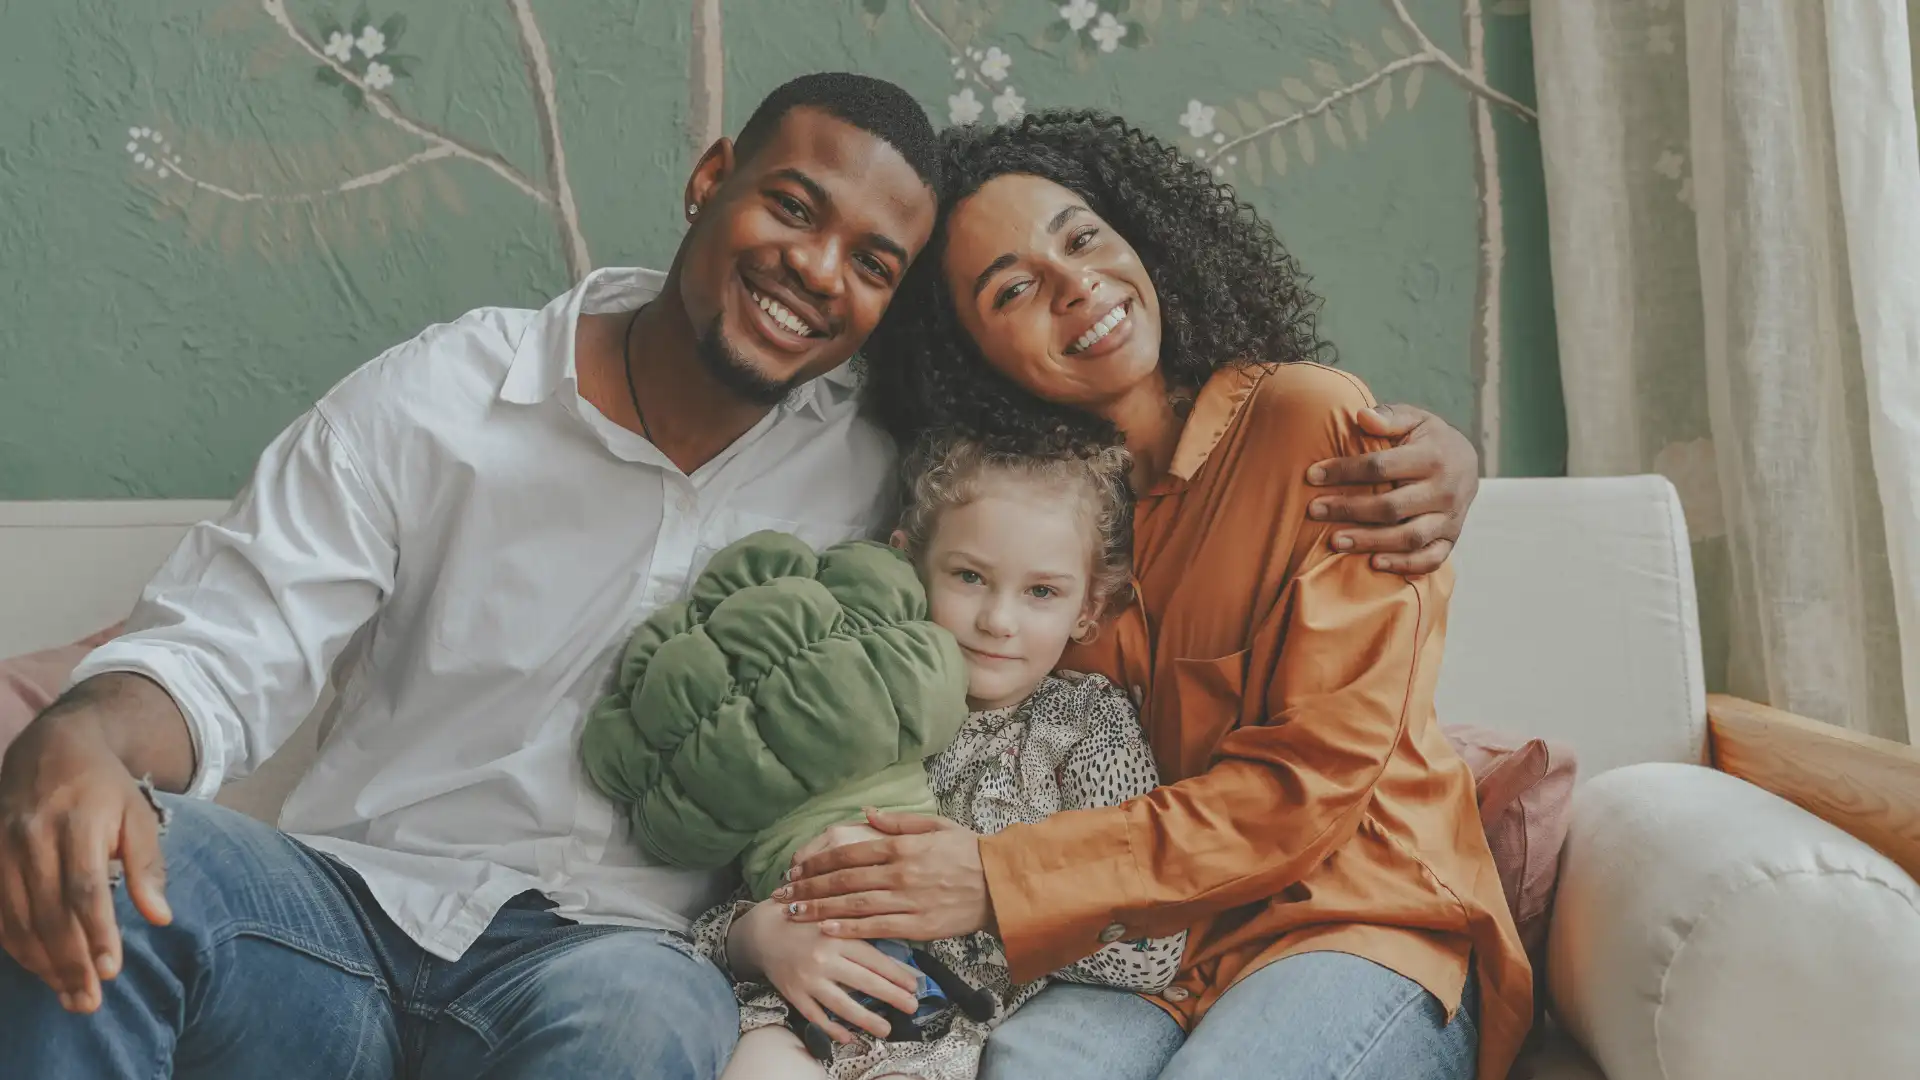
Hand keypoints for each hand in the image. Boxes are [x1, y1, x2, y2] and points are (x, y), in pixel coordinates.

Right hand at [0, 713, 171, 1013]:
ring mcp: (3, 847)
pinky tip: (38, 967)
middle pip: (48, 912)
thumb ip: (147, 865)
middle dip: (68, 961)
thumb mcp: (138, 814)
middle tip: (88, 1002)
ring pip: (16, 918)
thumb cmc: (104, 788)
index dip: (95, 933)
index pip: (84, 889)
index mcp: (78, 823)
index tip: (111, 971)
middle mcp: (33, 836)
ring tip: (67, 995)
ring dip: (41, 962)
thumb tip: (161, 917)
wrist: (50, 749)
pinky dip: (15, 944)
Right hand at [729, 898, 922, 1044]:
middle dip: (892, 996)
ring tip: (886, 1028)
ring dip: (866, 1019)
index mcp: (837, 936)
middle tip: (912, 1007)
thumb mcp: (832, 916)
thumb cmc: (805, 921)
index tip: (914, 985)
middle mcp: (824, 958)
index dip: (896, 973)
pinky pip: (815, 1015)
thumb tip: (892, 945)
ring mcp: (808, 979)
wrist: (763, 931)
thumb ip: (858, 928)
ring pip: (841, 1004)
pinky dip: (831, 1028)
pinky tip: (848, 1037)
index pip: (873, 958)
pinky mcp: (793, 994)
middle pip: (864, 982)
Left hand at [776, 809, 991, 941]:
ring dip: (819, 909)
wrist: (1000, 884)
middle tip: (781, 894)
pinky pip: (876, 927)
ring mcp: (907, 900)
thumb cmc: (968, 852)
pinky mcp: (917, 925)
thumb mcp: (936, 825)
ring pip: (853, 905)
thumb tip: (866, 812)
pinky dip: (848, 929)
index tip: (795, 869)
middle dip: (808, 887)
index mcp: (901, 846)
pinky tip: (825, 930)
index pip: (848, 853)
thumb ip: (898, 821)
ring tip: (793, 913)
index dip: (817, 862)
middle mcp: (899, 872)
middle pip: (843, 880)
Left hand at [1306, 403, 1479, 575]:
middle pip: (1391, 507)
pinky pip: (1430, 559)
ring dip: (1370, 542)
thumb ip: (1388, 417)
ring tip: (1335, 541)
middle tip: (1314, 510)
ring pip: (1408, 537)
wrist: (1468, 462)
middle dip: (1349, 509)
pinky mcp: (1451, 538)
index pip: (1381, 467)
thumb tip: (1361, 416)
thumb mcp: (1413, 419)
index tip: (1312, 475)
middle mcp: (1445, 490)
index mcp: (1434, 456)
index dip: (1344, 471)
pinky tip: (1374, 563)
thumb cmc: (1428, 439)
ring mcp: (1450, 518)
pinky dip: (1403, 565)